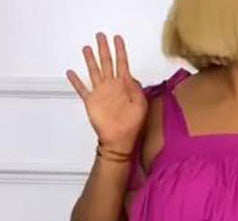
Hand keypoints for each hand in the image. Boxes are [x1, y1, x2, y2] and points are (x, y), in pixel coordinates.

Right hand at [66, 32, 146, 152]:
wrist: (119, 141)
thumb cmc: (132, 126)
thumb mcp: (140, 105)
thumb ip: (136, 88)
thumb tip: (131, 76)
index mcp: (124, 86)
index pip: (122, 63)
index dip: (120, 50)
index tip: (118, 38)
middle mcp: (111, 86)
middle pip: (107, 62)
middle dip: (104, 48)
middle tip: (101, 36)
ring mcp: (100, 93)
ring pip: (94, 71)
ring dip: (90, 60)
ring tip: (87, 48)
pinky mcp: (91, 102)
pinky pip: (82, 89)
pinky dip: (75, 81)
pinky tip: (70, 73)